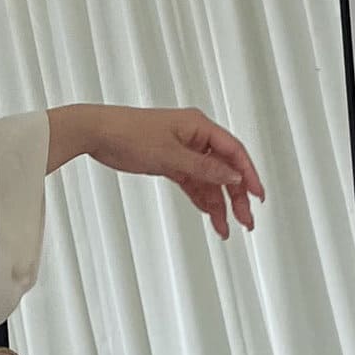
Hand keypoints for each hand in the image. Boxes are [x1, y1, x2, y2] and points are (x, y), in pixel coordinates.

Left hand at [85, 104, 265, 240]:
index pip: (234, 152)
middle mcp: (194, 137)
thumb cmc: (128, 134)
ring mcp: (182, 151)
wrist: (96, 133)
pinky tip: (210, 215)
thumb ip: (203, 168)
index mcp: (199, 126)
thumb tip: (232, 176)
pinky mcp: (170, 163)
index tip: (258, 196)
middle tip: (246, 221)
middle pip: (224, 169)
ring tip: (227, 228)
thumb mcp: (169, 155)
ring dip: (218, 203)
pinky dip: (201, 199)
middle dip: (236, 196)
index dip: (248, 175)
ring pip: (208, 180)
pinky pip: (192, 183)